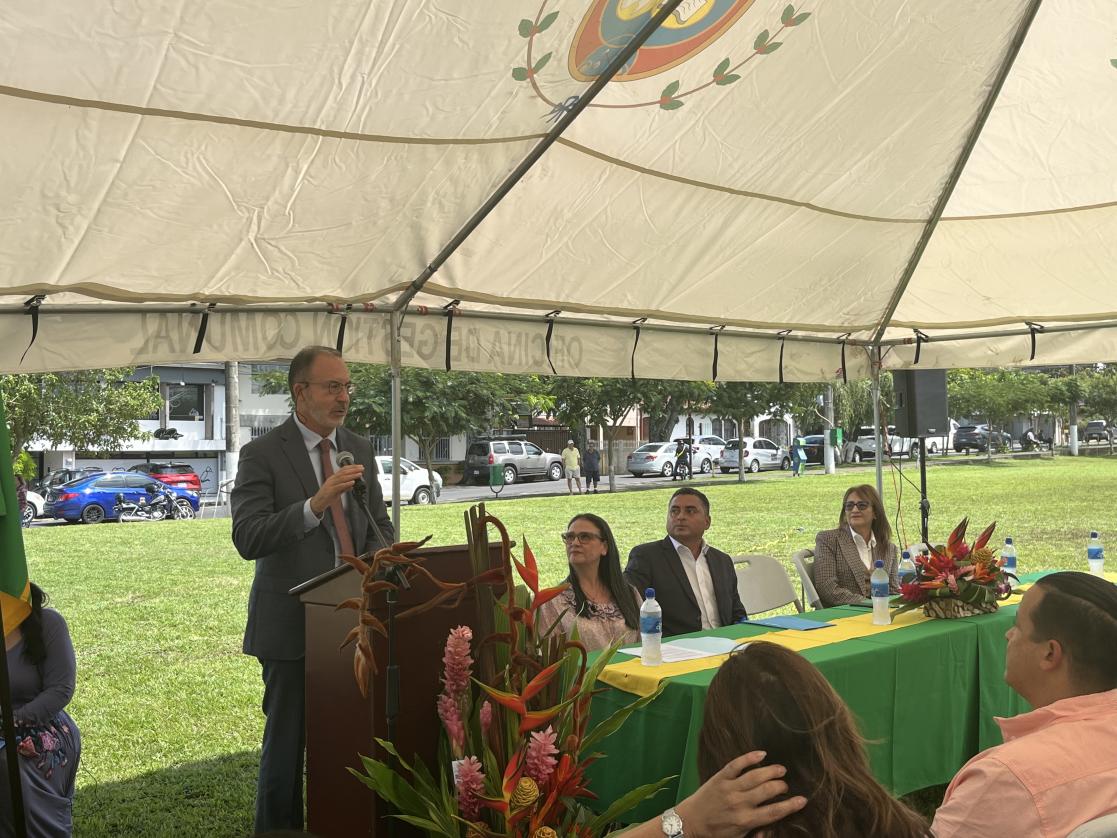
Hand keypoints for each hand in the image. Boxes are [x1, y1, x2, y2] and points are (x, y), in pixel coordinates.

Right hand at [309, 464, 365, 515]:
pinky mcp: (330, 491)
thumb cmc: (326, 496)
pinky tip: (352, 482)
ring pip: (342, 478)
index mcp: (333, 478)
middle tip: (361, 468)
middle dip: (353, 470)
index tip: (359, 466)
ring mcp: (330, 485)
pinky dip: (346, 484)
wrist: (317, 503)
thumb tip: (351, 485)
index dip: (351, 467)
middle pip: (344, 472)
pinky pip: (339, 486)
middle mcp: (332, 479)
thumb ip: (344, 488)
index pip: (343, 470)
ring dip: (352, 475)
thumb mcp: (337, 491)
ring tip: (359, 474)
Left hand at [673, 751, 806, 836]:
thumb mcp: (738, 837)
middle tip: (785, 785)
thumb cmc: (715, 832)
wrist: (690, 822)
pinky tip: (762, 753)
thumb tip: (771, 828)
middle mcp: (739, 803)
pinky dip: (749, 757)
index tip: (802, 799)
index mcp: (746, 820)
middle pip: (768, 791)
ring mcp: (729, 788)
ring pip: (755, 776)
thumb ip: (756, 832)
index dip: (790, 805)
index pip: (774, 812)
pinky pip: (736, 764)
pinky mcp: (719, 777)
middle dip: (781, 786)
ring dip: (771, 771)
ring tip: (781, 769)